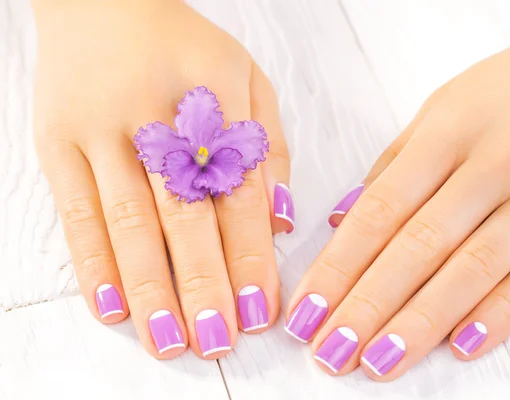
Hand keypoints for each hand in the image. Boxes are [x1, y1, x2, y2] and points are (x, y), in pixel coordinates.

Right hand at [32, 0, 292, 358]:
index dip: (251, 258)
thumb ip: (270, 150)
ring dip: (152, 288)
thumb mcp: (249, 79)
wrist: (104, 0)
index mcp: (216, 102)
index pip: (239, 196)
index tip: (261, 311)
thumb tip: (280, 221)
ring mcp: (102, 131)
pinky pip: (76, 211)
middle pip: (186, 217)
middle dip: (204, 286)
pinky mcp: (57, 142)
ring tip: (169, 341)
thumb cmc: (186, 48)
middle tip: (218, 340)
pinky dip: (93, 263)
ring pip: (130, 223)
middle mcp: (158, 119)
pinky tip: (112, 306)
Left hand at [286, 3, 509, 378]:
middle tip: (332, 351)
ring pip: (476, 269)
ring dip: (423, 322)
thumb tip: (341, 219)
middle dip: (369, 305)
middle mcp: (497, 162)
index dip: (339, 265)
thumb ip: (394, 163)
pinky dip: (501, 314)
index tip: (308, 309)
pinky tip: (461, 347)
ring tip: (381, 363)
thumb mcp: (447, 106)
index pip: (381, 210)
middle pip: (420, 246)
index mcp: (450, 129)